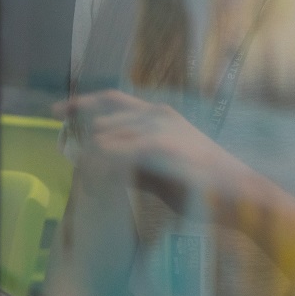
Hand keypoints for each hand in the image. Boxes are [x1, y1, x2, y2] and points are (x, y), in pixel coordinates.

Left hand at [59, 90, 252, 209]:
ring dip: (91, 155)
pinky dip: (106, 164)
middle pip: (103, 118)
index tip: (56, 111)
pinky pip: (123, 152)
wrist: (238, 195)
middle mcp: (158, 115)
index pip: (111, 100)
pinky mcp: (165, 146)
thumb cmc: (199, 185)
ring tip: (82, 173)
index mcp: (157, 115)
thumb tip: (95, 161)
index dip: (81, 103)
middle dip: (81, 137)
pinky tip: (96, 174)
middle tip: (65, 152)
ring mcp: (163, 128)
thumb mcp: (156, 169)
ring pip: (108, 136)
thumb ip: (128, 162)